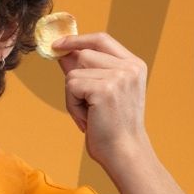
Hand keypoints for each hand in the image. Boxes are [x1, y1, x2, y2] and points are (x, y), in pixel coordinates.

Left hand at [54, 32, 149, 175]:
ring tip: (90, 114)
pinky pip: (71, 86)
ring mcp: (118, 76)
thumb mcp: (103, 94)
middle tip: (86, 106)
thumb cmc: (112, 129)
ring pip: (73, 73)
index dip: (78, 39)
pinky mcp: (104, 89)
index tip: (58, 44)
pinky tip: (88, 119)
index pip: (101, 39)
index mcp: (134, 65)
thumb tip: (63, 52)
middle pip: (83, 55)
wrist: (124, 153)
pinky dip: (72, 105)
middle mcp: (129, 67)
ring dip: (73, 96)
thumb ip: (87, 71)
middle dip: (75, 79)